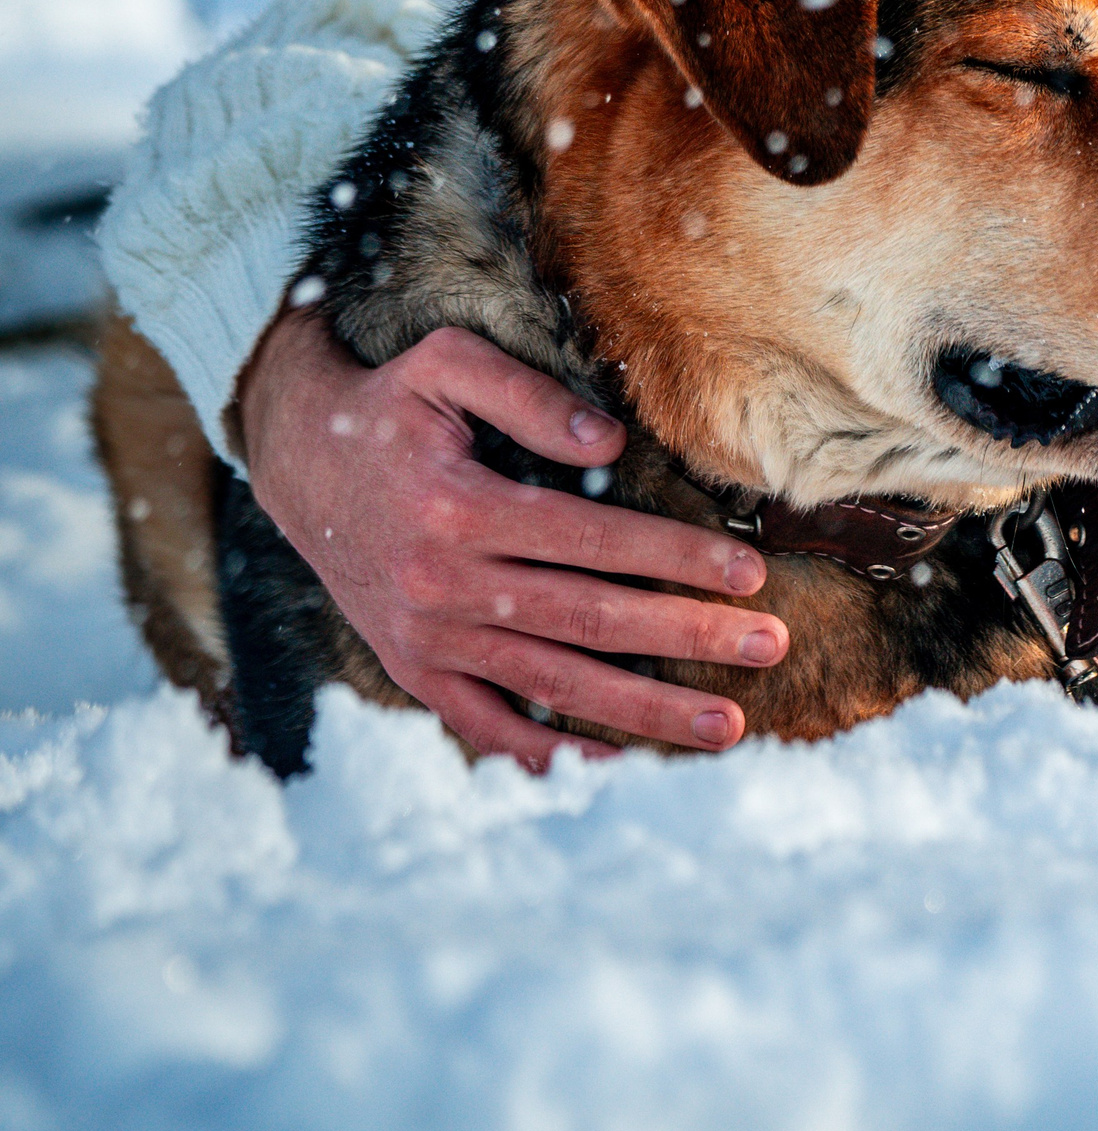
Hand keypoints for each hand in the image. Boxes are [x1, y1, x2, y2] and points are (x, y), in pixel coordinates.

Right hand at [236, 303, 788, 769]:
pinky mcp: (414, 668)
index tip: (750, 574)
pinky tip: (618, 766)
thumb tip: (610, 441)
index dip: (677, 558)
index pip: (595, 541)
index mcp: (460, 509)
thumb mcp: (446, 364)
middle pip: (591, 621)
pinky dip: (548, 754)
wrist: (294, 456)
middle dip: (689, 638)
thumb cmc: (388, 403)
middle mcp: (445, 586)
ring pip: (554, 685)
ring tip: (728, 726)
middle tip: (771, 646)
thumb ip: (528, 395)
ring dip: (646, 712)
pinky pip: (487, 725)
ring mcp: (428, 638)